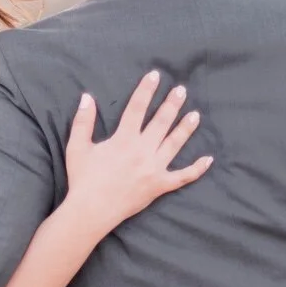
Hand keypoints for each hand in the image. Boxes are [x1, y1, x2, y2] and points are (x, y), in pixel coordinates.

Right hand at [63, 72, 211, 233]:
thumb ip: (83, 120)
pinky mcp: (159, 186)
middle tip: (181, 90)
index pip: (137, 107)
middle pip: (161, 122)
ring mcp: (154, 168)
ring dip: (186, 128)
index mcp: (124, 139)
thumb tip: (87, 97)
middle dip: (172, 104)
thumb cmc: (82, 179)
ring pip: (175, 144)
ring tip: (195, 115)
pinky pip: (183, 177)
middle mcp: (142, 150)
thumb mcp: (77, 147)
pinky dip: (197, 169)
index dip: (146, 90)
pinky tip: (208, 159)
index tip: (155, 75)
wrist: (91, 210)